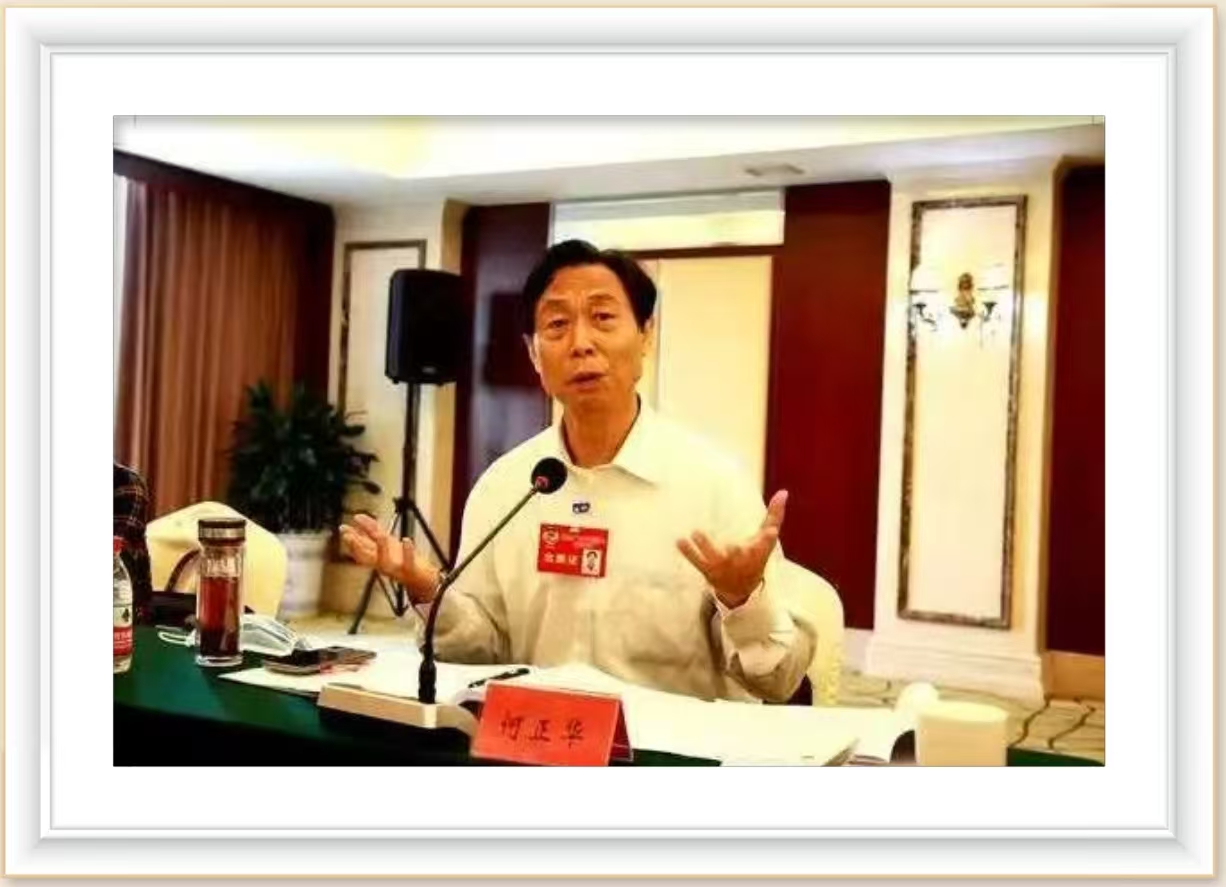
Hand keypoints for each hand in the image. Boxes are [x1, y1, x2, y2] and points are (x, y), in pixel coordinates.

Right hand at [339, 514, 441, 605]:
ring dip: (381, 548)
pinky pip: (408, 562)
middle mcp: (382, 564)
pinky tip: (406, 540)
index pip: (359, 549)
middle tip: (348, 535)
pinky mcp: (410, 569)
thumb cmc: (400, 560)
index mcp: (376, 557)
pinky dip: (408, 552)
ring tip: (380, 535)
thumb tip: (356, 519)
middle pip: (366, 557)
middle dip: (356, 547)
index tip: (343, 529)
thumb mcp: (384, 544)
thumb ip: (370, 532)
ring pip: (385, 561)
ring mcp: (395, 568)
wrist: (421, 577)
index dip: (350, 541)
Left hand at [676, 490, 787, 608]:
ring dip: (705, 546)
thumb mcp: (767, 539)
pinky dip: (688, 552)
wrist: (742, 589)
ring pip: (714, 557)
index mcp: (758, 552)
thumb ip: (775, 515)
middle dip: (736, 552)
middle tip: (732, 546)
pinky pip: (697, 561)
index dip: (768, 539)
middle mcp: (741, 561)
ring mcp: (723, 567)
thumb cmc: (756, 557)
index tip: (771, 533)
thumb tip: (784, 491)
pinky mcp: (709, 571)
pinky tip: (679, 541)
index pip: (766, 545)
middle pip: (739, 556)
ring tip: (695, 533)